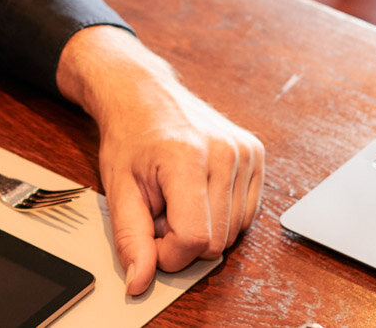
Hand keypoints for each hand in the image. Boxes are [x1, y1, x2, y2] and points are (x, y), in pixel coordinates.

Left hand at [56, 26, 264, 295]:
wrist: (144, 93)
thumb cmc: (130, 136)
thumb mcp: (118, 189)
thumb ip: (130, 239)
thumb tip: (139, 282)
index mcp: (187, 158)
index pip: (195, 239)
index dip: (168, 252)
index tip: (150, 235)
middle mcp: (224, 152)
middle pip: (216, 242)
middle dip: (183, 240)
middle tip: (161, 209)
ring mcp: (245, 152)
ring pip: (234, 233)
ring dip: (203, 227)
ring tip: (178, 196)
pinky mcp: (256, 155)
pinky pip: (246, 215)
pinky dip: (220, 215)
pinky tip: (199, 191)